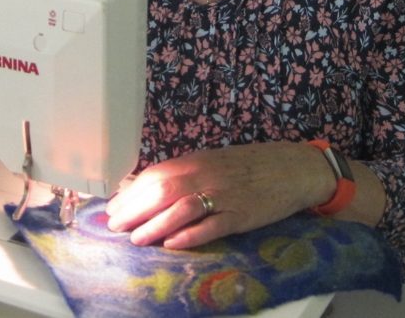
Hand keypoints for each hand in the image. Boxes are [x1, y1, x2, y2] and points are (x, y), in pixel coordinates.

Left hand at [104, 141, 334, 248]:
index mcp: (197, 161)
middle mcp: (206, 175)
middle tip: (115, 226)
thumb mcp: (213, 161)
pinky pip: (211, 226)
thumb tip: (150, 186)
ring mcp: (223, 195)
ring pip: (182, 209)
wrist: (291, 168)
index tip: (113, 207)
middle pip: (162, 191)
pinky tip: (172, 244)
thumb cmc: (250, 165)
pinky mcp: (240, 215)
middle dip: (134, 209)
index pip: (156, 175)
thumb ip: (185, 173)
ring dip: (155, 225)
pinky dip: (190, 235)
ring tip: (136, 239)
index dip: (131, 192)